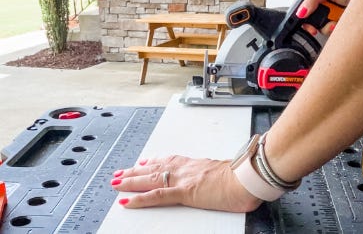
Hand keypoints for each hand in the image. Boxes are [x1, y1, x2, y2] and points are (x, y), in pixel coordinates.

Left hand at [110, 155, 261, 211]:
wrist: (246, 178)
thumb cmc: (240, 176)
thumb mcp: (224, 172)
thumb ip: (214, 173)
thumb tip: (216, 177)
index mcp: (194, 164)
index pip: (167, 161)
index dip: (152, 162)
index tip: (142, 162)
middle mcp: (184, 168)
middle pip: (153, 168)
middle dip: (134, 171)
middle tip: (119, 173)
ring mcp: (182, 179)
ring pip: (150, 179)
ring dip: (130, 181)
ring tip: (115, 182)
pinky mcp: (184, 192)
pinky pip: (157, 196)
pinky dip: (140, 198)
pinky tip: (127, 200)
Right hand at [296, 0, 360, 34]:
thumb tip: (301, 12)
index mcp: (316, 0)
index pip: (303, 14)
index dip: (304, 21)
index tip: (309, 26)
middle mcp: (322, 11)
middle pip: (310, 25)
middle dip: (316, 26)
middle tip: (321, 24)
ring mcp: (330, 20)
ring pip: (321, 31)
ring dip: (328, 28)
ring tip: (336, 20)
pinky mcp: (338, 28)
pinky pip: (332, 35)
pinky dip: (336, 31)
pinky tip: (340, 24)